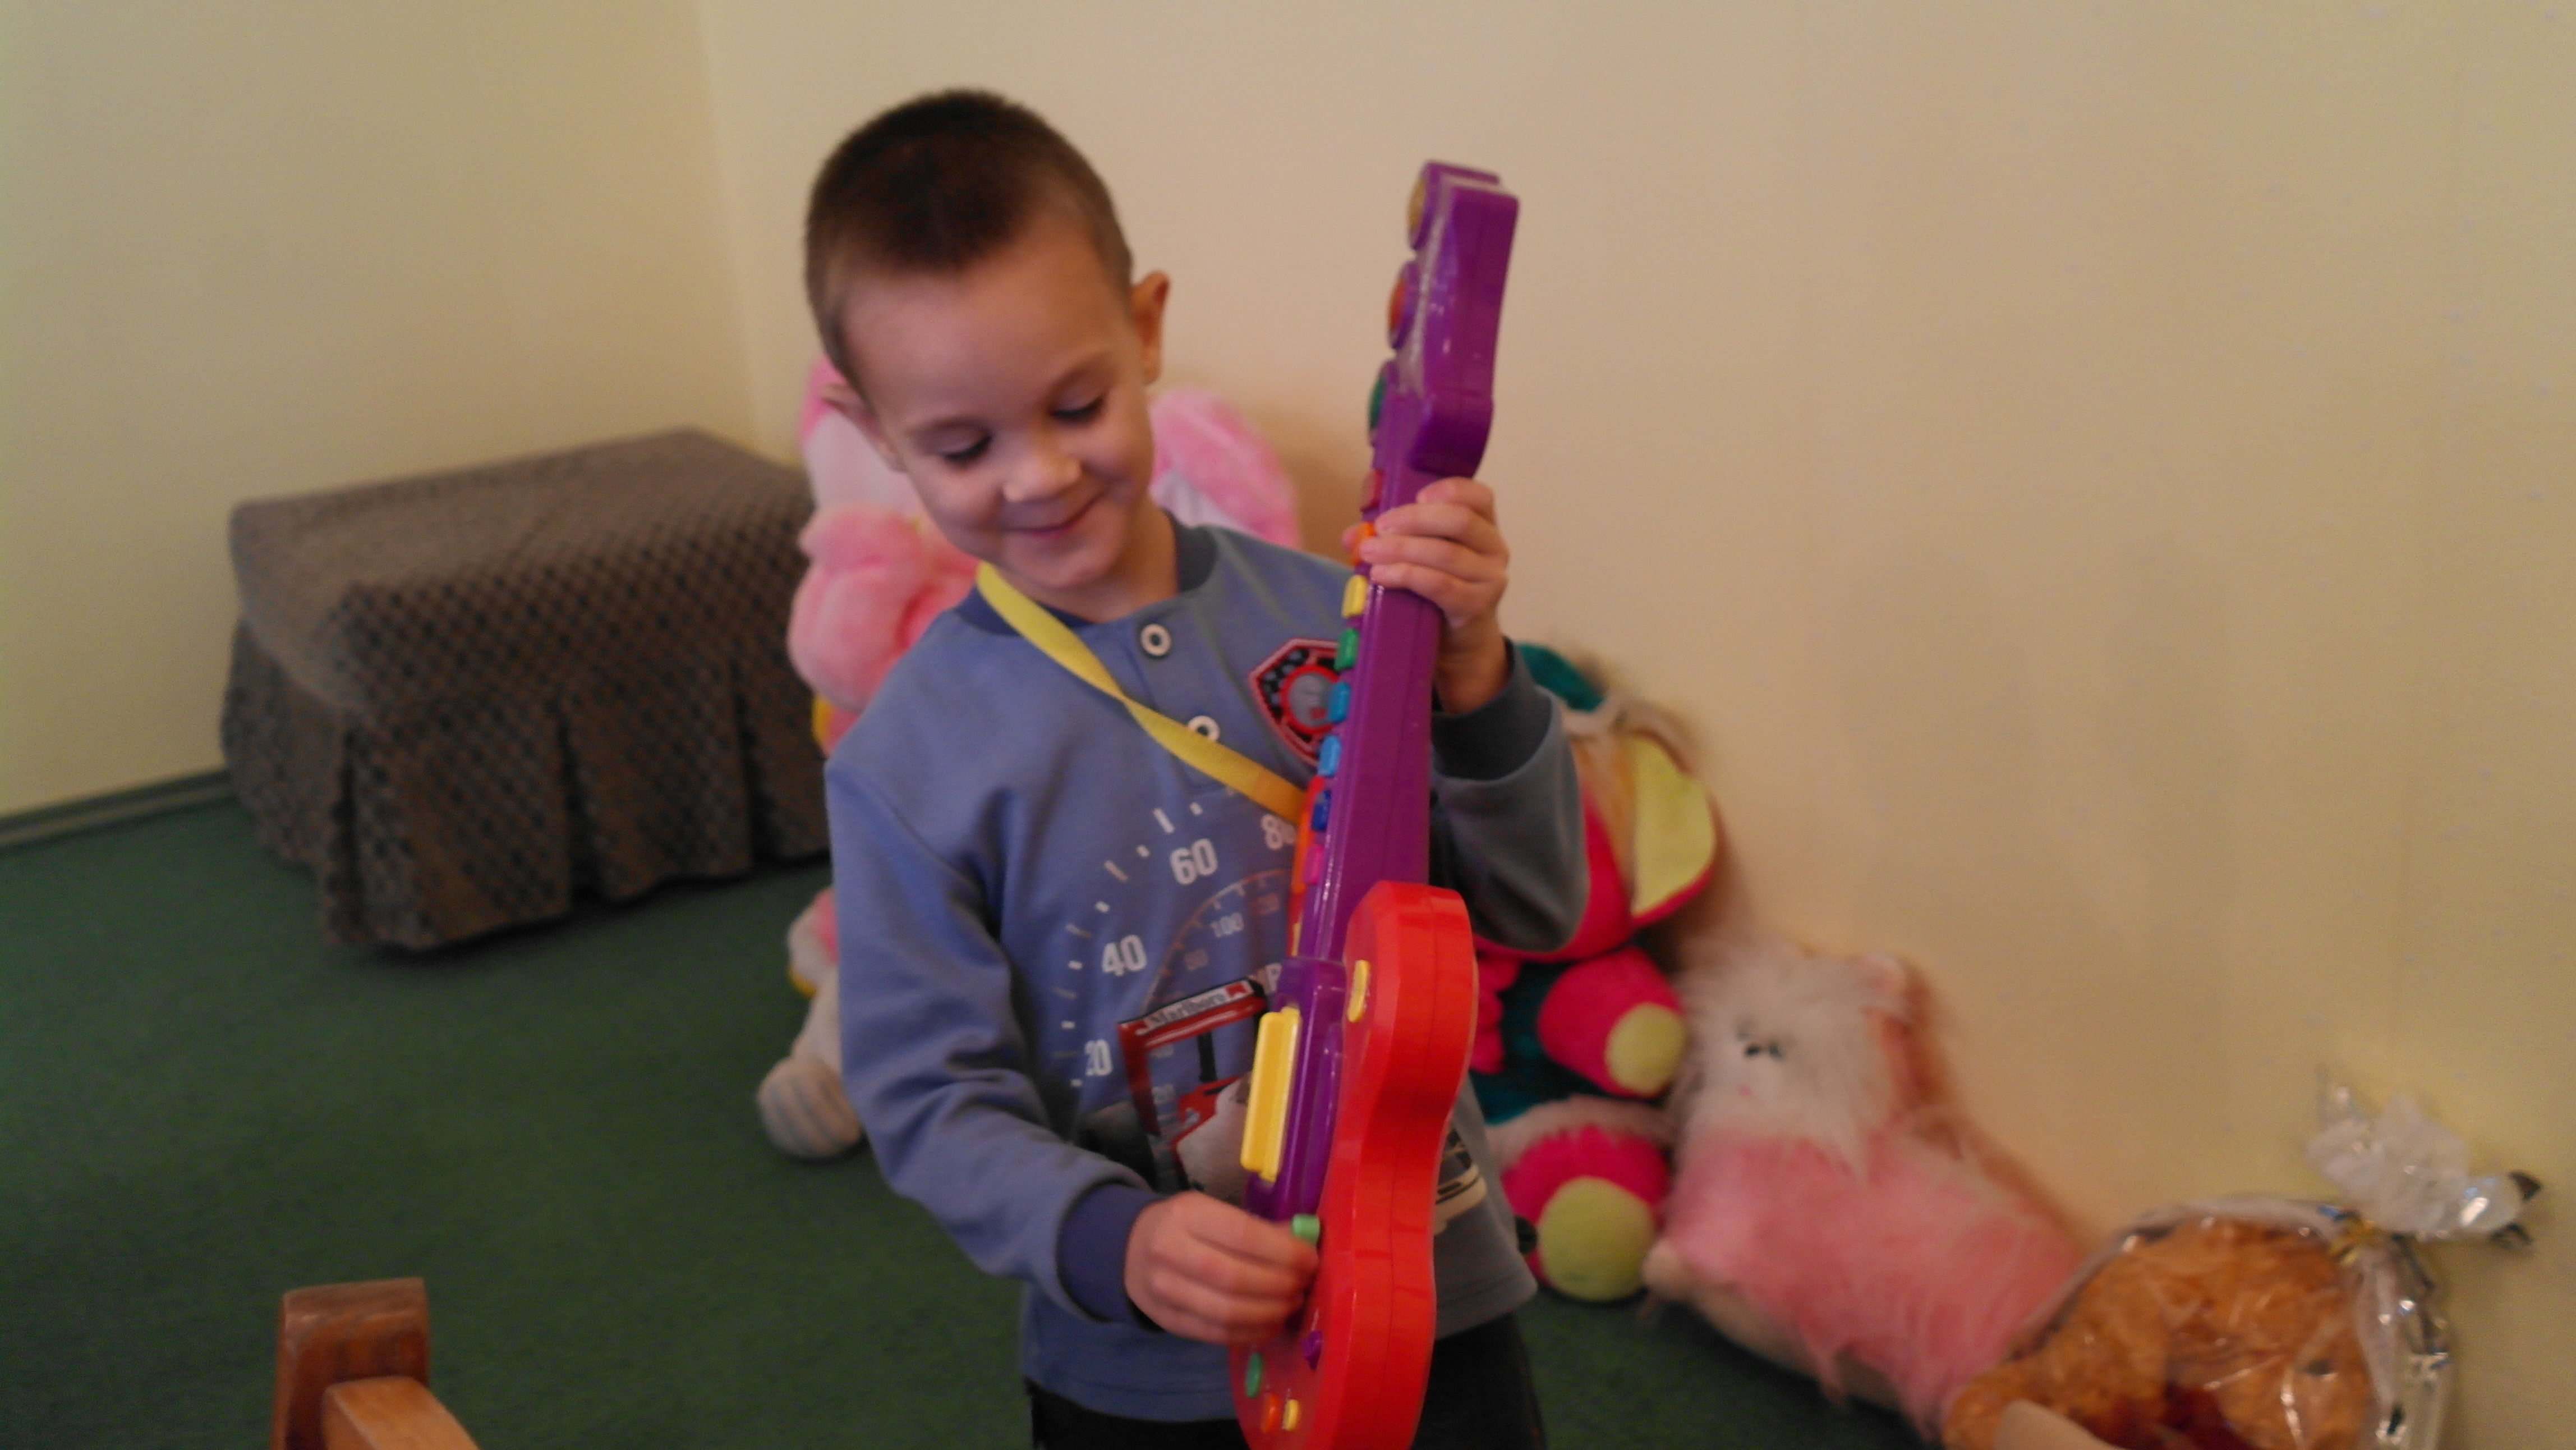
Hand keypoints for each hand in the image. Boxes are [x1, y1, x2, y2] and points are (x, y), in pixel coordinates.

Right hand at [1124, 1192, 1317, 1343]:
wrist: (1131, 1248)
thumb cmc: (1185, 1226)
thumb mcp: (1214, 1211)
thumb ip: (1256, 1227)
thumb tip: (1302, 1244)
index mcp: (1187, 1215)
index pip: (1243, 1236)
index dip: (1284, 1253)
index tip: (1310, 1260)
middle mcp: (1170, 1251)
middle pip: (1236, 1279)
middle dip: (1280, 1286)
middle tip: (1302, 1285)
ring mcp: (1164, 1291)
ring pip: (1226, 1313)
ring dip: (1270, 1313)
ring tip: (1290, 1304)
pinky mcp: (1167, 1320)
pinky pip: (1216, 1334)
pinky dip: (1251, 1333)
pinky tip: (1271, 1323)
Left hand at [1345, 477, 1510, 712]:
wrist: (1458, 642)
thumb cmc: (1437, 589)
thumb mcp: (1419, 557)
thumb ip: (1391, 539)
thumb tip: (1353, 535)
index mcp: (1484, 526)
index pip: (1479, 496)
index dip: (1450, 489)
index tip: (1417, 495)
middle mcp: (1494, 549)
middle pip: (1459, 520)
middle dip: (1413, 520)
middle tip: (1380, 528)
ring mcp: (1490, 579)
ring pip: (1446, 554)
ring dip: (1402, 550)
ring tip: (1371, 552)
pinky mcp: (1476, 606)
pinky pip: (1440, 585)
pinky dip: (1407, 576)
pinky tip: (1381, 576)